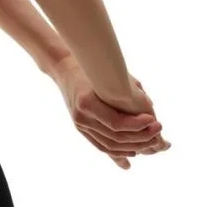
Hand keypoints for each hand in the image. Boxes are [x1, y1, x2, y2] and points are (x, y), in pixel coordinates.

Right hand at [51, 57, 170, 169]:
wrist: (65, 67)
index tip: (153, 119)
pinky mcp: (81, 128)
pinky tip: (133, 155)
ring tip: (152, 142)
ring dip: (134, 147)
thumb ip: (127, 91)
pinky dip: (119, 153)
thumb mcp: (109, 73)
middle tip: (158, 129)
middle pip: (115, 137)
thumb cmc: (90, 67)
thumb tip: (150, 108)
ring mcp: (80, 125)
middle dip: (141, 137)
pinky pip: (101, 146)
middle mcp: (81, 117)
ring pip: (110, 146)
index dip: (137, 125)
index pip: (116, 123)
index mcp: (86, 102)